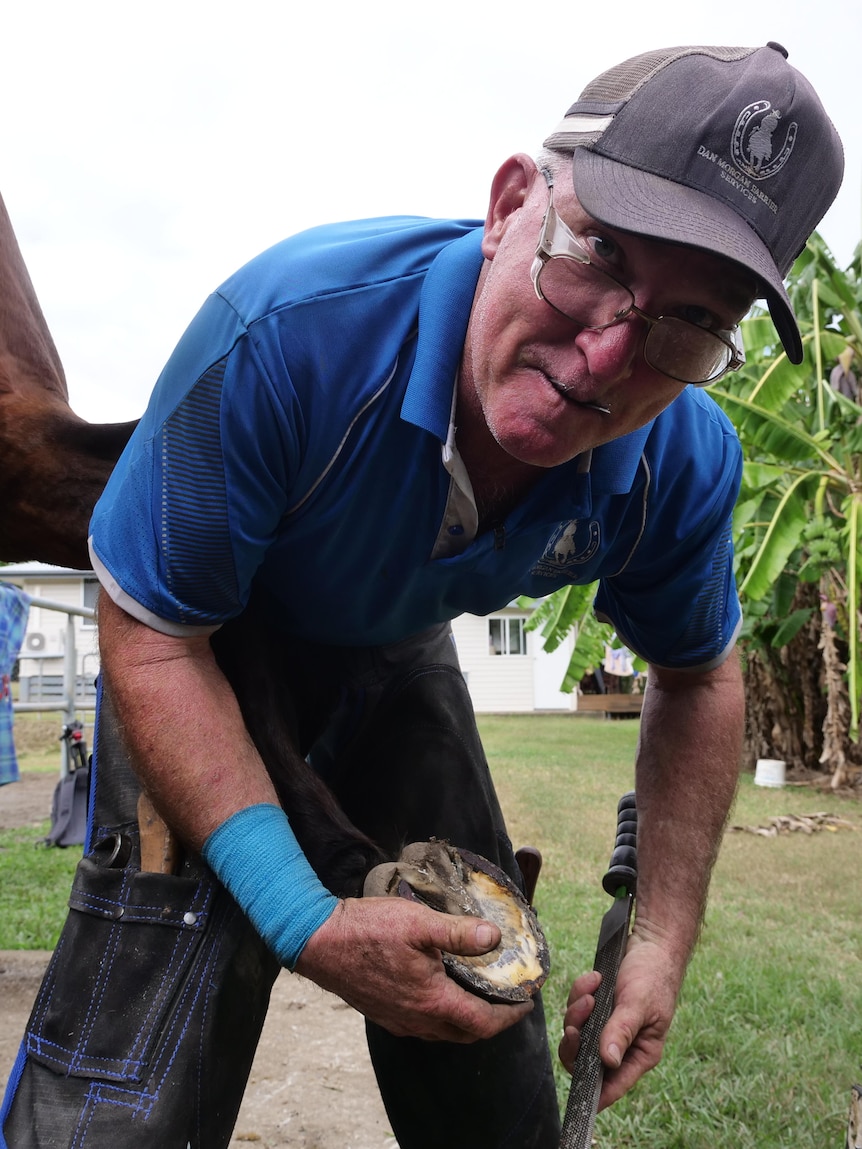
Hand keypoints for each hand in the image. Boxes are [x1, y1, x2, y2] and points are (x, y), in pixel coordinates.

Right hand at [295, 896, 533, 1041]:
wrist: (319, 941)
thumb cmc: (368, 929)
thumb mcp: (419, 923)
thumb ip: (458, 933)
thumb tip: (494, 937)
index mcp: (432, 1002)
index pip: (483, 1023)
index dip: (509, 1016)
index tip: (526, 1002)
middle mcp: (417, 1020)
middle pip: (466, 1032)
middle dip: (492, 1021)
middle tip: (507, 998)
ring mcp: (399, 1019)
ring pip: (444, 1030)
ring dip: (467, 1018)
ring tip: (479, 992)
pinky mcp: (384, 1012)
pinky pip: (424, 1023)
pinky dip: (444, 1014)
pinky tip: (443, 989)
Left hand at [558, 937, 681, 1108]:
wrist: (651, 943)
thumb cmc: (654, 975)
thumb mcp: (639, 1004)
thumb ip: (622, 1031)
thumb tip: (607, 1061)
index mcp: (640, 1053)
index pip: (613, 1085)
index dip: (593, 1092)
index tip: (575, 1090)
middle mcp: (622, 1044)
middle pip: (584, 1060)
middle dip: (577, 1039)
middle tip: (578, 1020)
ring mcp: (606, 1025)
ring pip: (577, 1032)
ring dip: (578, 1010)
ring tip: (592, 988)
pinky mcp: (596, 1008)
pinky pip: (576, 1009)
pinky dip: (580, 993)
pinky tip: (594, 978)